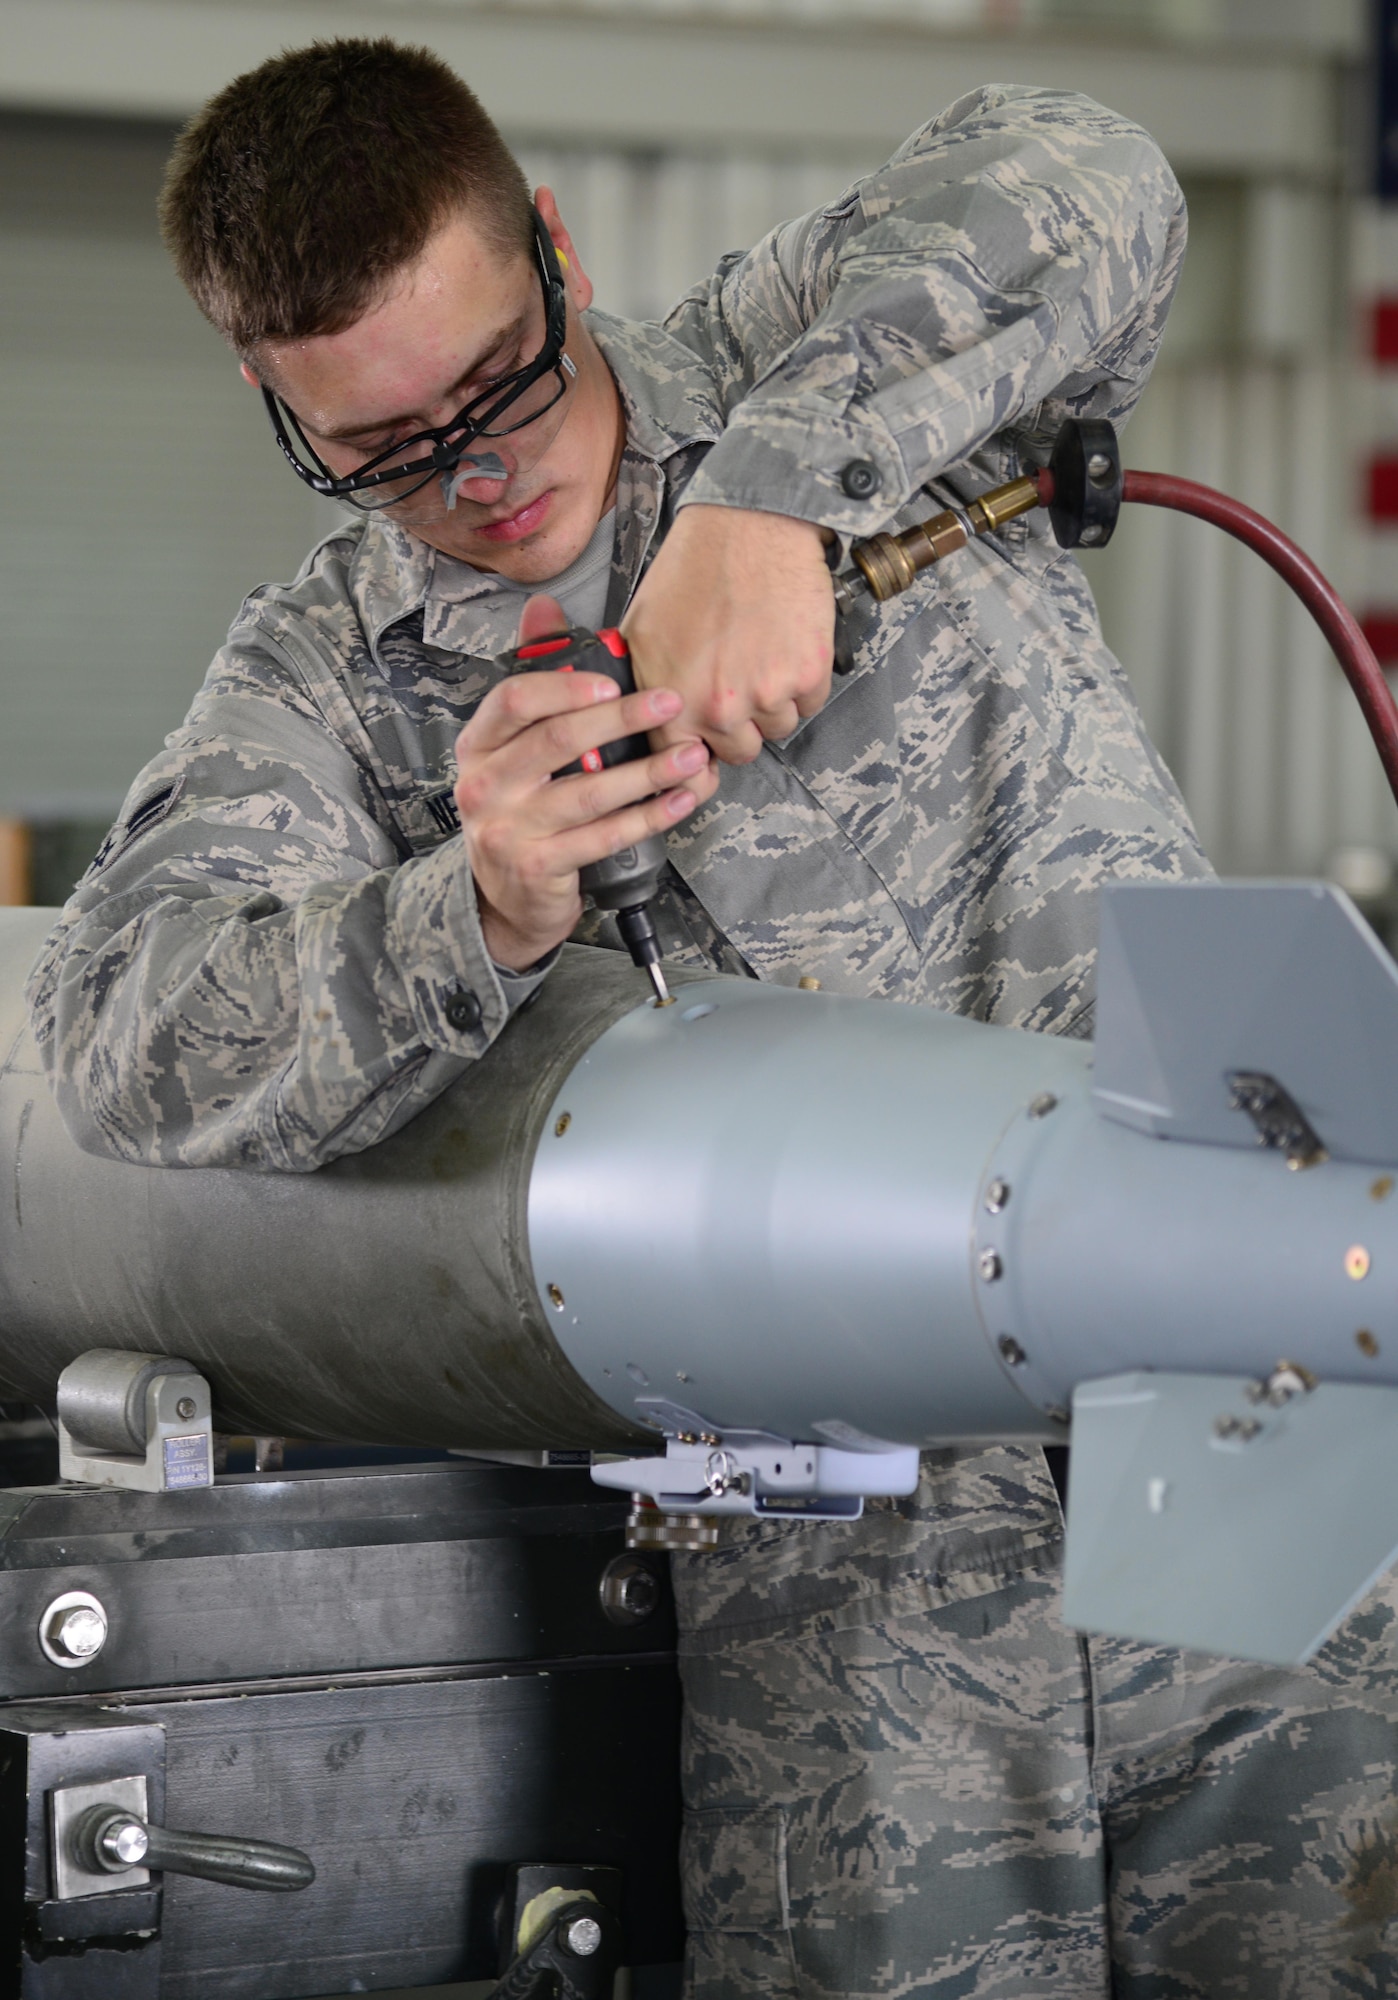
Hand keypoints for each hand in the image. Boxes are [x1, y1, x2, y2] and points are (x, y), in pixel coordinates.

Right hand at [453, 595, 719, 972]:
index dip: (566, 685)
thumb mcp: (512, 749)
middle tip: (669, 703)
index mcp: (480, 746)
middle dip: (622, 718)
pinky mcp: (539, 867)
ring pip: (590, 791)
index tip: (612, 680)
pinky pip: (605, 836)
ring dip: (649, 770)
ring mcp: (509, 829)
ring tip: (691, 755)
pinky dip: (649, 816)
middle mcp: (486, 786)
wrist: (506, 899)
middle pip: (557, 740)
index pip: (514, 700)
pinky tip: (680, 799)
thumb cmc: (519, 812)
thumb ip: (533, 678)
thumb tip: (544, 608)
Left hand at [621, 505, 834, 763]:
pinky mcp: (806, 675)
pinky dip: (803, 679)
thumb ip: (648, 690)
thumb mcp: (642, 633)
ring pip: (779, 726)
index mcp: (671, 701)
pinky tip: (784, 642)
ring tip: (760, 651)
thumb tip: (653, 727)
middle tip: (739, 678)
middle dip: (741, 723)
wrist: (748, 526)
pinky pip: (810, 702)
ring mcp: (765, 693)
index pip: (685, 771)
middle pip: (740, 751)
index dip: (698, 764)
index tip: (707, 759)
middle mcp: (717, 707)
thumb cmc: (693, 570)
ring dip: (774, 700)